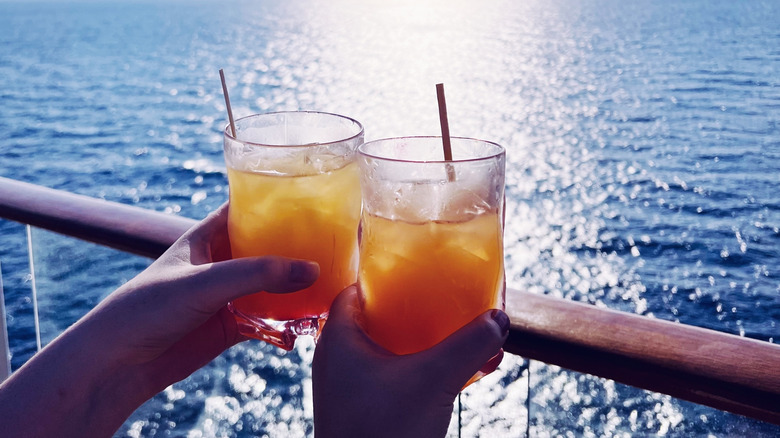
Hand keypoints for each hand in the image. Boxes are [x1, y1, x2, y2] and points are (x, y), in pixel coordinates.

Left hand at [0, 203, 319, 437]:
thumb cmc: (148, 306)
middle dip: (301, 249)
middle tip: (338, 247)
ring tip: (331, 291)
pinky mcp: (234, 326)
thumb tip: (312, 270)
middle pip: (271, 247)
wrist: (121, 363)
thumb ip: (257, 274)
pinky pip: (271, 321)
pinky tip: (302, 331)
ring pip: (276, 285)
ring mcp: (230, 294)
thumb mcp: (204, 281)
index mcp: (210, 235)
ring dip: (300, 290)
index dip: (280, 200)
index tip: (317, 196)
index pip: (250, 207)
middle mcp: (224, 261)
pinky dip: (288, 325)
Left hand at [313, 286, 509, 437]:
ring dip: (413, 342)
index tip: (412, 273)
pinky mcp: (359, 411)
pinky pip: (385, 377)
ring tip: (449, 336)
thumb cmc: (385, 431)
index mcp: (338, 340)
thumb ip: (468, 345)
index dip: (381, 278)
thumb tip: (499, 318)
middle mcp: (336, 360)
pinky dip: (412, 370)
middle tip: (437, 301)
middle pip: (370, 319)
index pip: (353, 291)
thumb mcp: (434, 380)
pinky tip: (445, 374)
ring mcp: (346, 388)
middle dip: (406, 310)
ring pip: (380, 350)